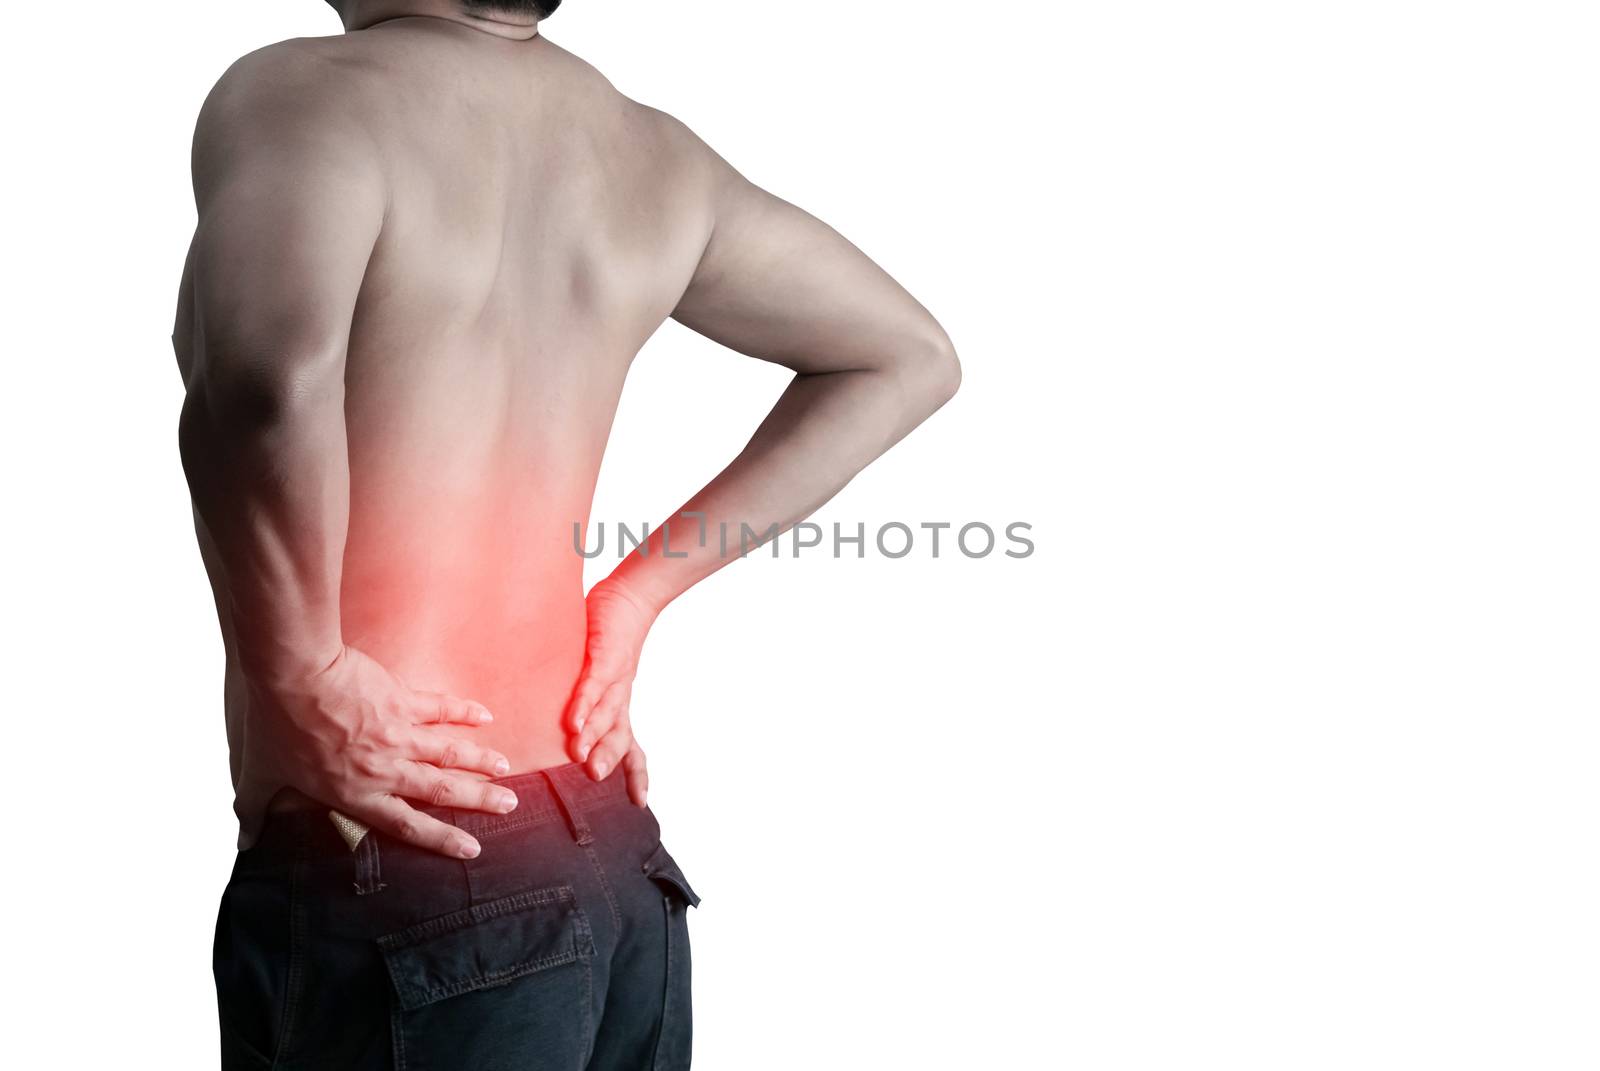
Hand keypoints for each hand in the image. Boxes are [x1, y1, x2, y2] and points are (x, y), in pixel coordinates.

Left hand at [244, 645, 517, 858]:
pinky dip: (464, 712)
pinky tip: (484, 716)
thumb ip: (255, 809)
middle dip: (479, 799)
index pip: (408, 824)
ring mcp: (399, 734)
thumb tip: (244, 840)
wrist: (294, 676)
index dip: (443, 838)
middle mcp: (386, 769)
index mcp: (356, 793)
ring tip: (506, 767)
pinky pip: (441, 708)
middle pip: (443, 789)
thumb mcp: (259, 776)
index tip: (472, 848)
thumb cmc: (275, 725)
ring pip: (450, 751)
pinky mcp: (403, 701)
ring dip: (480, 760)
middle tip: (509, 804)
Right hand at [565, 576, 655, 806]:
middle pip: (620, 735)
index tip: (640, 802)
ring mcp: (614, 677)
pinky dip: (584, 704)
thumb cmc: (608, 637)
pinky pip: (594, 684)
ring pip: (607, 713)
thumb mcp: (597, 676)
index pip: (631, 746)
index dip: (637, 774)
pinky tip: (573, 722)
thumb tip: (552, 723)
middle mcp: (620, 697)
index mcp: (618, 706)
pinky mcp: (605, 656)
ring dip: (594, 737)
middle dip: (610, 759)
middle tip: (596, 779)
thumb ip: (580, 699)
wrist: (630, 598)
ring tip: (581, 758)